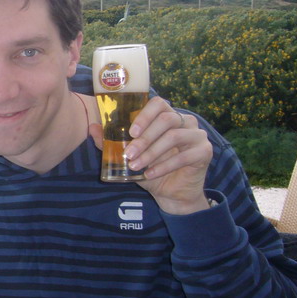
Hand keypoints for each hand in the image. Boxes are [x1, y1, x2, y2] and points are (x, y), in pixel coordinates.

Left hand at [90, 97, 212, 213]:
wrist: (171, 194)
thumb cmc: (150, 170)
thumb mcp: (128, 156)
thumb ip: (110, 142)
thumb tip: (92, 127)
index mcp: (167, 117)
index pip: (158, 103)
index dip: (144, 115)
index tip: (130, 132)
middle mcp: (185, 121)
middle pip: (166, 119)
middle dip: (144, 138)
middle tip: (128, 153)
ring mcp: (197, 135)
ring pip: (174, 136)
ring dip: (151, 152)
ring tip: (135, 165)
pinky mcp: (204, 151)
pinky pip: (184, 156)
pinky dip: (164, 166)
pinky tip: (150, 174)